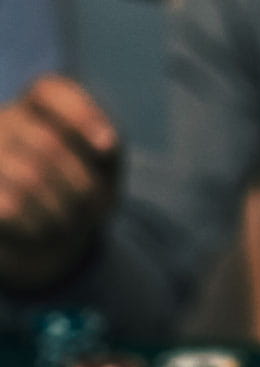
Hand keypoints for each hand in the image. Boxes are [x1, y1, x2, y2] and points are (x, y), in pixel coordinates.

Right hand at [0, 75, 118, 288]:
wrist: (45, 240)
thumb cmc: (80, 194)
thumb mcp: (104, 169)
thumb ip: (108, 144)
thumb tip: (106, 140)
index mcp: (33, 108)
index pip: (50, 91)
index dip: (80, 115)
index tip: (107, 146)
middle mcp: (2, 124)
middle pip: (48, 146)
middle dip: (83, 185)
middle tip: (95, 208)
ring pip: (30, 179)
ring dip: (64, 211)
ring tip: (69, 223)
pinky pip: (10, 207)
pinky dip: (37, 225)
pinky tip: (39, 230)